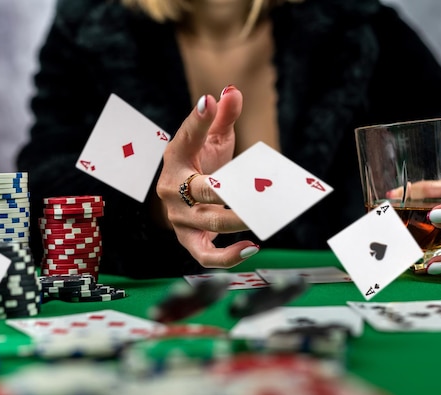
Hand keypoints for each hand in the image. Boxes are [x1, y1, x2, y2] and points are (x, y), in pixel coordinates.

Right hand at [155, 87, 258, 267]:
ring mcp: (179, 218)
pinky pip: (205, 256)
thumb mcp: (209, 139)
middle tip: (263, 188)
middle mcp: (172, 189)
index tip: (209, 102)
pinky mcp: (189, 241)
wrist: (179, 196)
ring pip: (210, 223)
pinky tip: (252, 247)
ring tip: (268, 217)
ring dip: (241, 220)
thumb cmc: (198, 163)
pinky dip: (228, 257)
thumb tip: (231, 92)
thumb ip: (221, 117)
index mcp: (176, 157)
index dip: (197, 121)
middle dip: (234, 190)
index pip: (186, 137)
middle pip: (204, 190)